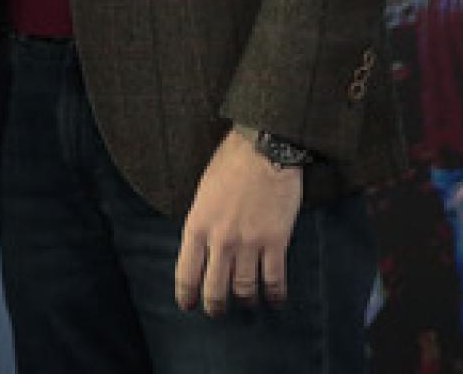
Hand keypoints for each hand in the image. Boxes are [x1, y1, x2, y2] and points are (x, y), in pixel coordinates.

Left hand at [174, 128, 302, 317]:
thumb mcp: (203, 192)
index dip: (187, 295)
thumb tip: (204, 245)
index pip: (186, 273)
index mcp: (197, 225)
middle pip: (215, 289)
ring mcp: (249, 243)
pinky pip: (273, 279)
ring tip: (247, 304)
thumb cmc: (230, 163)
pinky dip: (274, 294)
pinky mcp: (275, 242)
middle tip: (217, 312)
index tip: (188, 305)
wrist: (264, 149)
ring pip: (244, 289)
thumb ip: (202, 221)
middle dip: (215, 306)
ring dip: (245, 301)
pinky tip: (275, 299)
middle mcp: (220, 240)